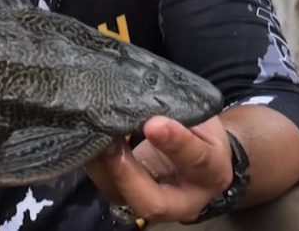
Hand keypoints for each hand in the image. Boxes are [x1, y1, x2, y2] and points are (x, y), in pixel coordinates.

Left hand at [85, 115, 232, 223]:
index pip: (196, 160)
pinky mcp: (128, 196)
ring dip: (102, 168)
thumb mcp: (201, 119)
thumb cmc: (201, 132)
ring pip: (122, 197)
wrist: (201, 156)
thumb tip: (142, 95)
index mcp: (211, 172)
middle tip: (111, 143)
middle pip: (153, 203)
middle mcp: (183, 200)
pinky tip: (87, 141)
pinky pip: (108, 187)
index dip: (175, 143)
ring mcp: (152, 202)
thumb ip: (179, 113)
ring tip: (93, 136)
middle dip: (126, 174)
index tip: (154, 124)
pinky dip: (95, 166)